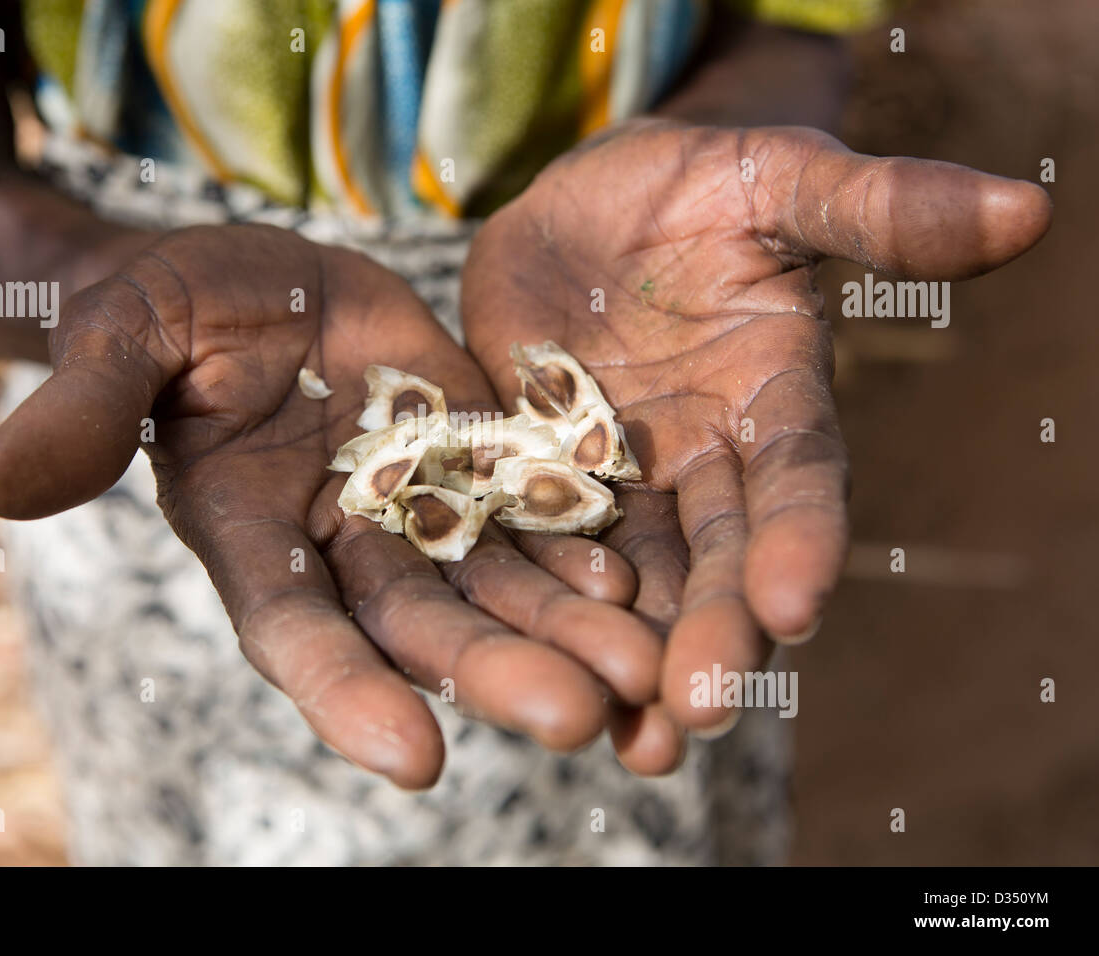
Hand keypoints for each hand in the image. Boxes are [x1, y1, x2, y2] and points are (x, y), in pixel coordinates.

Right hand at [0, 225, 669, 787]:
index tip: (411, 759)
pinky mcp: (476, 462)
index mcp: (249, 535)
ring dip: (567, 632)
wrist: (263, 279)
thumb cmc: (176, 303)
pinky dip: (582, 549)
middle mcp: (339, 546)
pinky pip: (534, 514)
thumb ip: (83, 408)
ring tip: (643, 671)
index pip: (291, 629)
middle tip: (577, 720)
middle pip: (419, 627)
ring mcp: (417, 508)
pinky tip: (636, 577)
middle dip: (492, 675)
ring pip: (495, 586)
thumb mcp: (126, 332)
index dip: (343, 692)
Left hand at [462, 121, 1050, 737]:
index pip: (800, 482)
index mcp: (773, 402)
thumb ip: (879, 209)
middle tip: (698, 712)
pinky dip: (540, 603)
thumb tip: (1031, 210)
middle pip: (717, 559)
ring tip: (626, 737)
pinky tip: (528, 665)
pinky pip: (535, 542)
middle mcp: (703, 462)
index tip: (795, 605)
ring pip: (634, 579)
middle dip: (713, 633)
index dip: (802, 542)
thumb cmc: (692, 185)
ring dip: (629, 655)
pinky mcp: (534, 474)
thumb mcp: (778, 179)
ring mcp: (619, 478)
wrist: (581, 200)